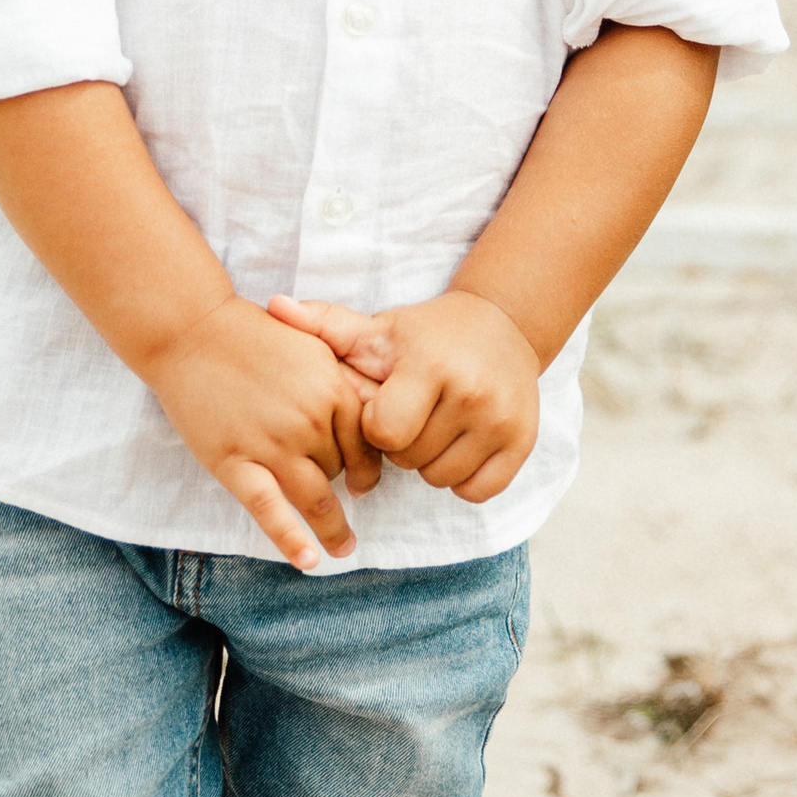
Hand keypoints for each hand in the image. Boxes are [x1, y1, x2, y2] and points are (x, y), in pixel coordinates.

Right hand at [141, 298, 382, 571]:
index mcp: (332, 389)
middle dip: (337, 481)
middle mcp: (309, 421)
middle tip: (340, 497)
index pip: (366, 444)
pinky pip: (270, 511)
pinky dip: (291, 539)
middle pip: (338, 469)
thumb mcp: (310, 347)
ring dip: (334, 528)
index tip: (363, 482)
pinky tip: (309, 561)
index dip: (367, 466)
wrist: (191, 331)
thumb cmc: (251, 335)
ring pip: (315, 498)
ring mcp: (271, 444)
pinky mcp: (235, 463)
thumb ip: (339, 382)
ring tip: (345, 549)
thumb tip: (367, 416)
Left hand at [269, 289, 541, 506]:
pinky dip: (462, 478)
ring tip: (435, 426)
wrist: (503, 325)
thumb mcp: (377, 328)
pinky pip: (477, 491)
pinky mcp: (523, 443)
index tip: (384, 405)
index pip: (383, 433)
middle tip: (413, 413)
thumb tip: (273, 305)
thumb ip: (324, 325)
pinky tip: (458, 445)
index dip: (375, 427)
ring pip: (441, 479)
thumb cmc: (426, 335)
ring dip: (430, 463)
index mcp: (429, 366)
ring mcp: (501, 421)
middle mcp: (471, 394)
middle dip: (402, 446)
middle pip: (411, 460)